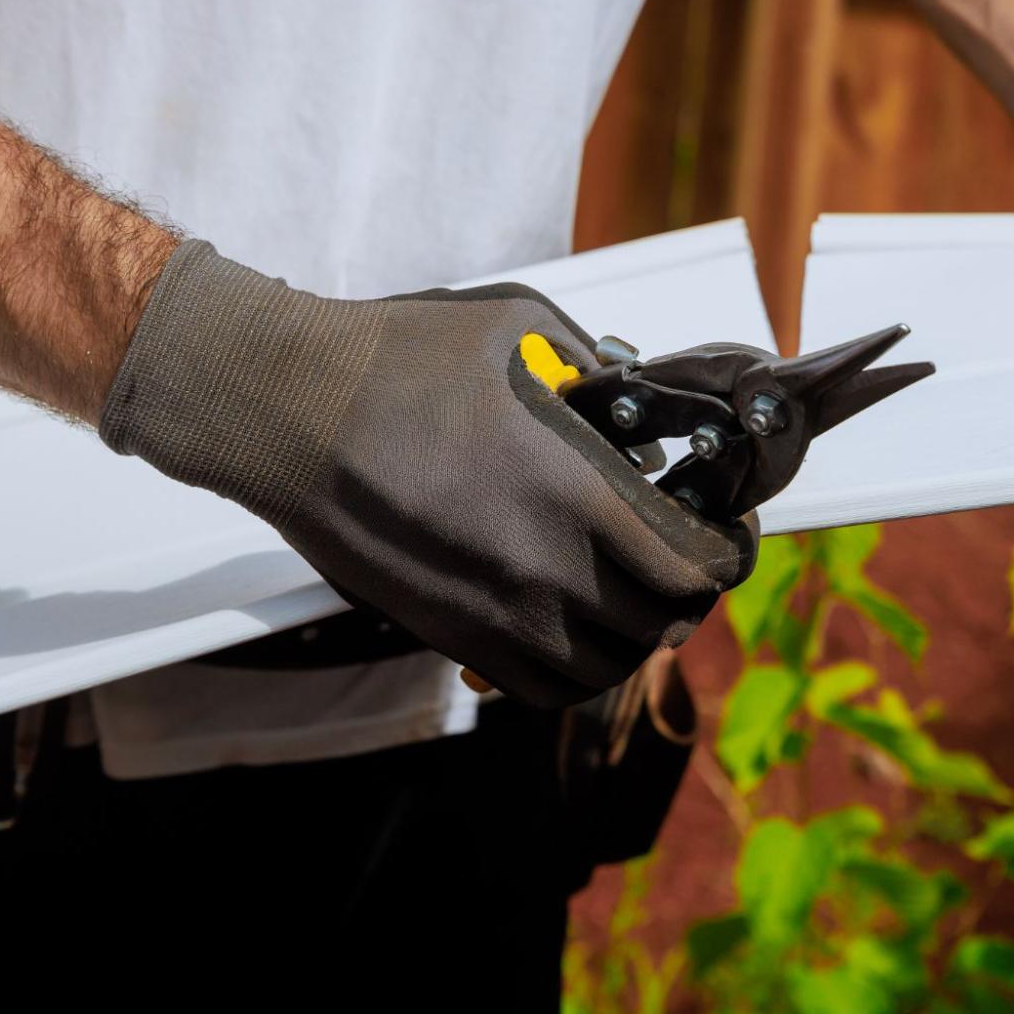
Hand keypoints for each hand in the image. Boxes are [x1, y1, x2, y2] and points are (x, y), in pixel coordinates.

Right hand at [99, 241, 757, 706]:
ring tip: (628, 596)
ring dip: (632, 638)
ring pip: (604, 669)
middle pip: (660, 626)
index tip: (727, 534)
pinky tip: (570, 627)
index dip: (727, 557)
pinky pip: (540, 687)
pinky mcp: (447, 632)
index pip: (692, 569)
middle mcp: (540, 571)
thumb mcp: (515, 326)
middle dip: (687, 595)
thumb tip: (627, 397)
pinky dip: (573, 670)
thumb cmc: (393, 358)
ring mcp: (491, 613)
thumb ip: (588, 365)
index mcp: (571, 495)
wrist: (285, 410)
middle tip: (683, 559)